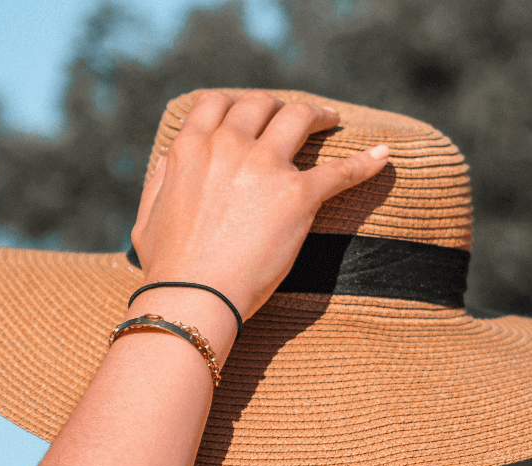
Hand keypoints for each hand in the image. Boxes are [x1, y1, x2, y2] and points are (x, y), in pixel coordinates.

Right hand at [130, 90, 388, 321]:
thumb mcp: (148, 216)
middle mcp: (229, 146)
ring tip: (331, 120)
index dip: (238, 103)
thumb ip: (161, 180)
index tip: (253, 112)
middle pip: (262, 104)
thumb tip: (172, 161)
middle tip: (295, 117)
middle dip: (279, 106)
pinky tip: (383, 157)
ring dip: (318, 115)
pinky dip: (366, 162)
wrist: (194, 297)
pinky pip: (341, 170)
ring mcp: (265, 167)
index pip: (216, 104)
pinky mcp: (299, 195)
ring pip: (299, 117)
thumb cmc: (169, 268)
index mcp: (190, 149)